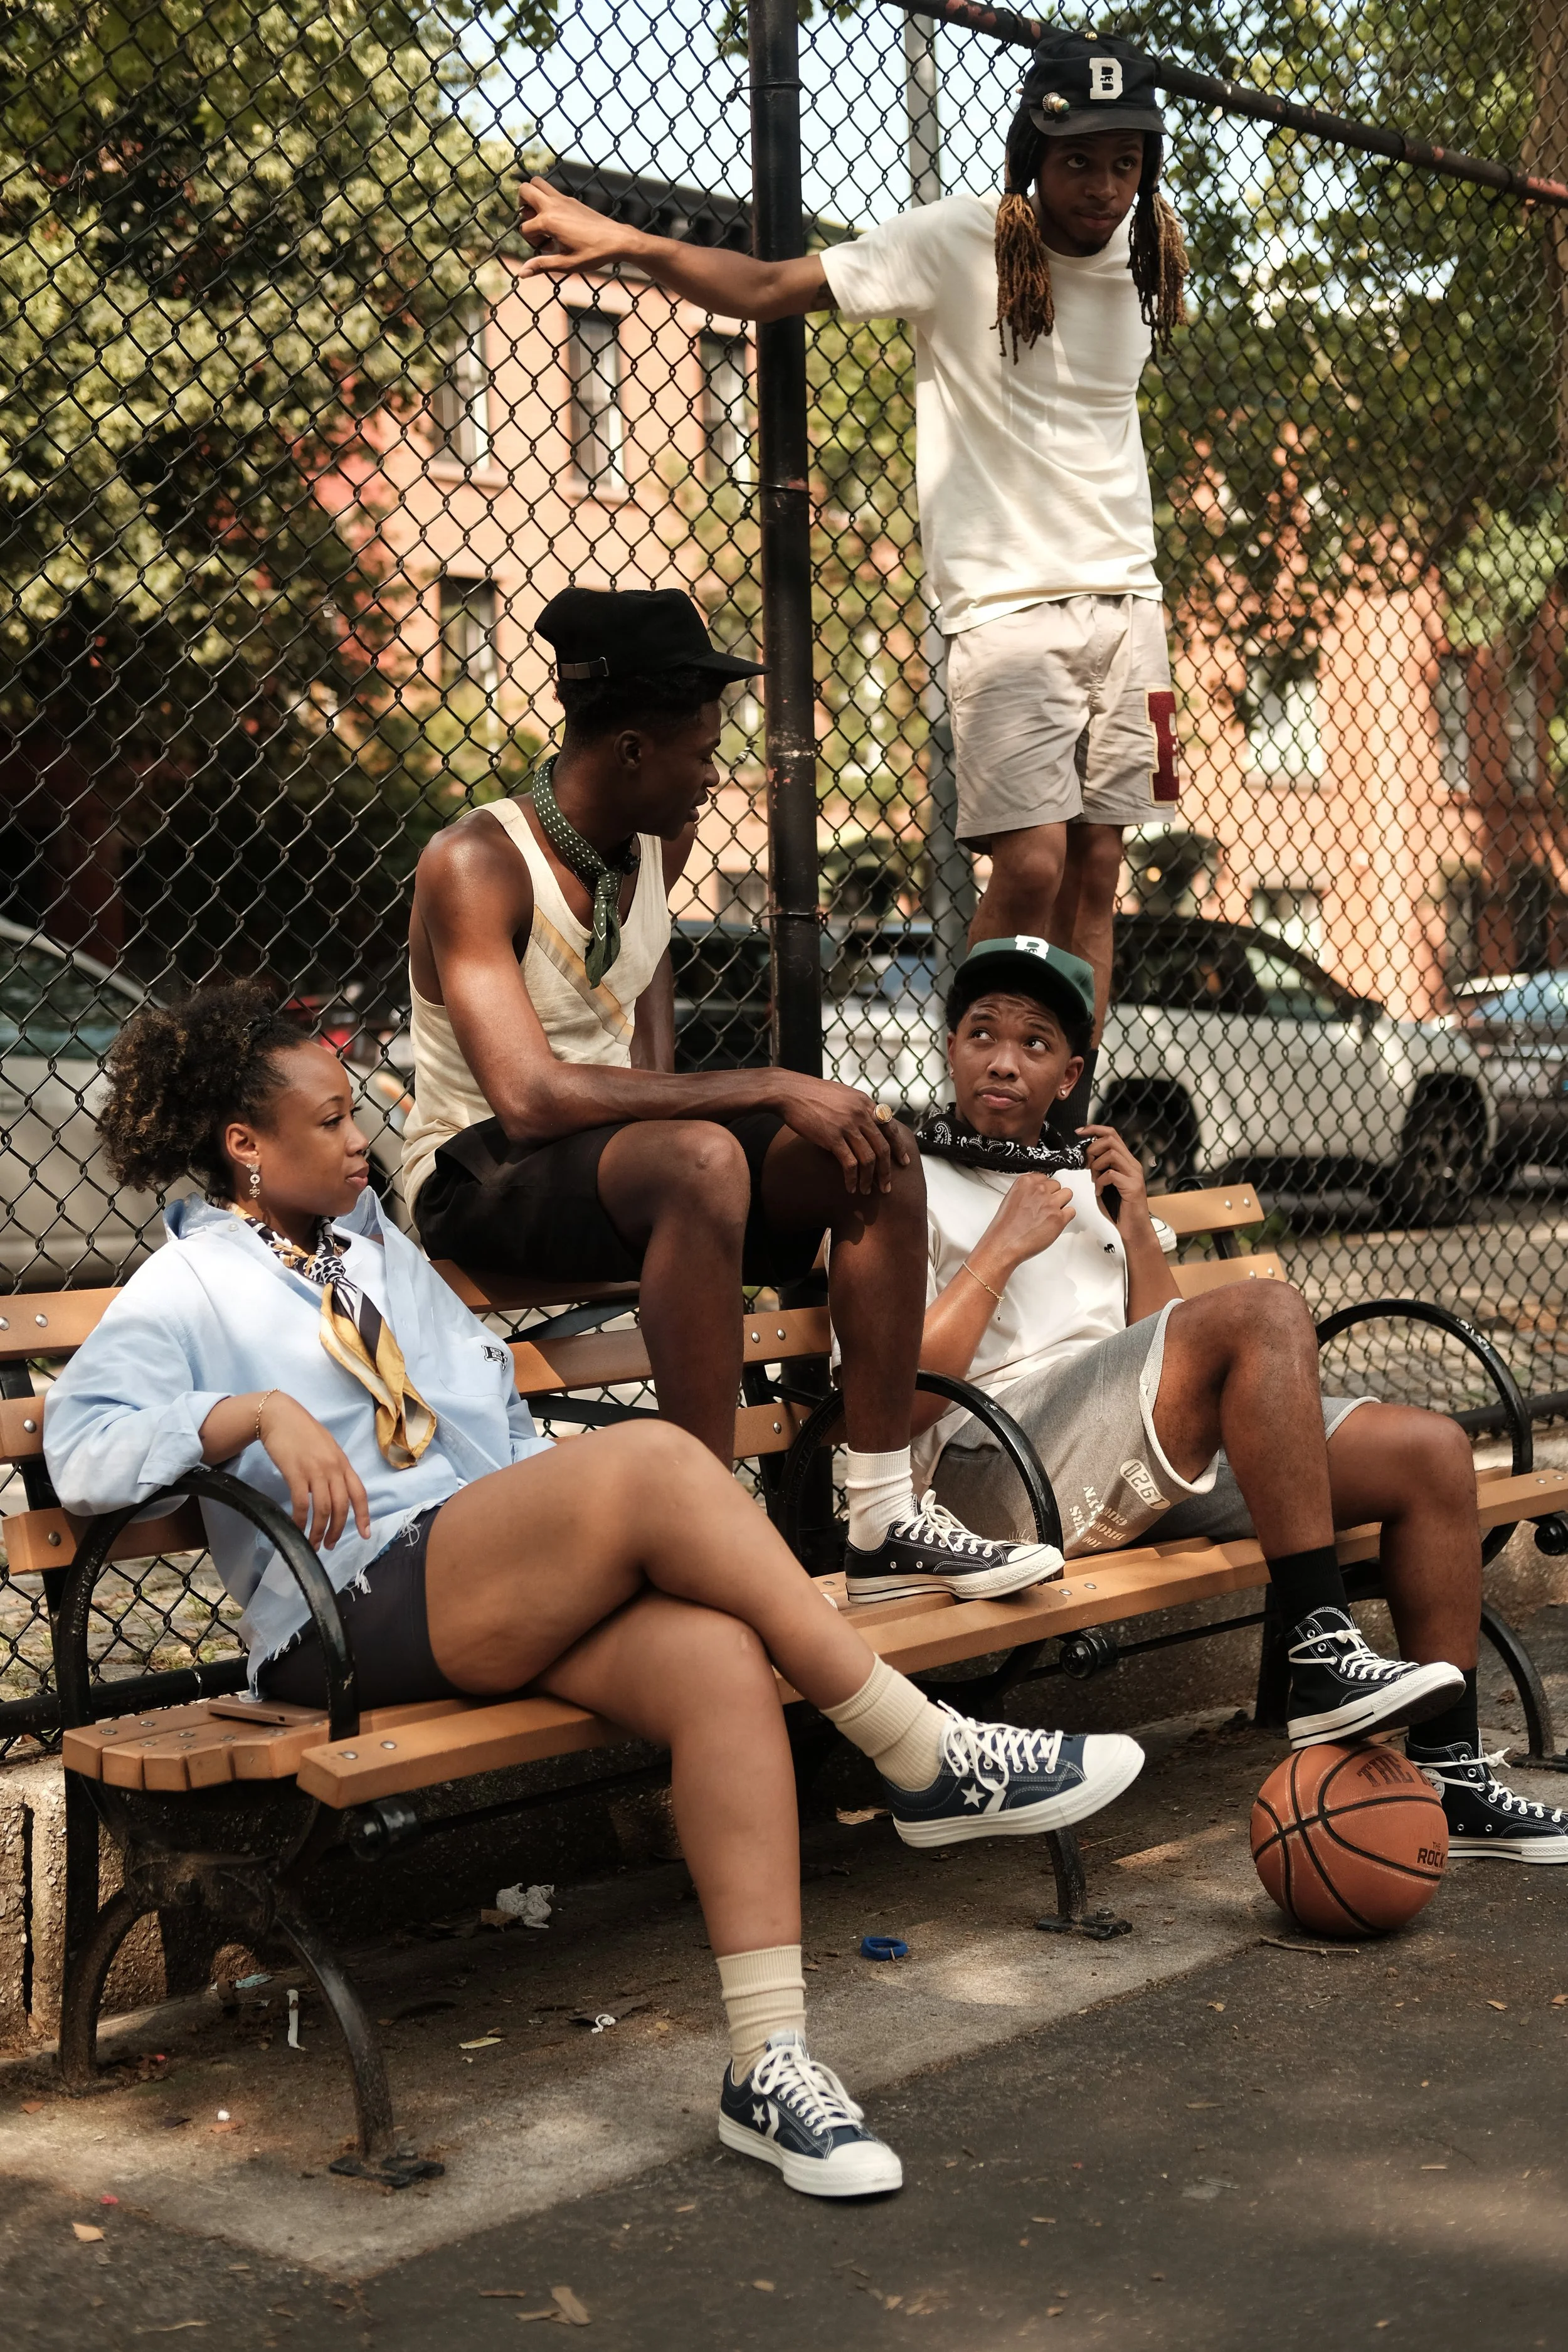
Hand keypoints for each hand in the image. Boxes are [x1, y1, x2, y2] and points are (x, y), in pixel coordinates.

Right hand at [257, 1393, 370, 1551]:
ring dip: (318, 1531)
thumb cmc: (302, 1432)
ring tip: (312, 1544)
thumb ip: (334, 1468)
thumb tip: (337, 1491)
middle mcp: (333, 1468)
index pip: (359, 1493)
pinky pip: (302, 1503)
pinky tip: (296, 1528)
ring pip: (323, 1509)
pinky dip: (300, 1520)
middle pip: (341, 1507)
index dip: (364, 1516)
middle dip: (337, 1530)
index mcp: (343, 1463)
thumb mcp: (327, 1448)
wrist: (280, 1415)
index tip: (365, 1534)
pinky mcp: (296, 1472)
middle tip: (328, 1545)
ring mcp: (315, 1470)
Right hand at [518, 176, 637, 279]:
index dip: (531, 241)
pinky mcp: (571, 199)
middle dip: (522, 205)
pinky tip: (557, 220)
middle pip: (525, 189)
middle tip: (533, 222)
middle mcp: (553, 205)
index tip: (548, 249)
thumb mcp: (567, 264)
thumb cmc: (593, 253)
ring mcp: (563, 199)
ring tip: (541, 217)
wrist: (617, 239)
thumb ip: (542, 265)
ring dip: (533, 197)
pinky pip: (551, 191)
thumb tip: (521, 273)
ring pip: (537, 183)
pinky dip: (547, 200)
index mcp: (550, 221)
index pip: (525, 228)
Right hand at [770, 1072, 910, 1194]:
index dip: (898, 1147)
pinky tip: (850, 1187)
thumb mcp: (843, 1095)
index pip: (890, 1127)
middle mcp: (861, 1114)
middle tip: (887, 1186)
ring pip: (868, 1158)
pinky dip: (852, 1179)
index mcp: (865, 1103)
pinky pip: (849, 1164)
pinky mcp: (833, 1138)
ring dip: (869, 1179)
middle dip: (887, 1171)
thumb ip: (857, 1108)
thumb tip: (866, 1123)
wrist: (790, 1092)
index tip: (902, 1161)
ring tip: (866, 1191)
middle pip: (882, 1147)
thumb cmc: (812, 1094)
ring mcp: (848, 1126)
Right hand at [975, 1172, 1076, 1273]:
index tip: (1042, 1195)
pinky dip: (1066, 1217)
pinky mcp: (1059, 1218)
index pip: (1045, 1177)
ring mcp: (1051, 1204)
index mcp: (1026, 1182)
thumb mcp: (1011, 1199)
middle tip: (1046, 1207)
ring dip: (1062, 1203)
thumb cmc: (1005, 1227)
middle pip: (1057, 1185)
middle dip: (1053, 1195)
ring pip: (1067, 1194)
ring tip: (1052, 1214)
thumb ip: (1026, 1192)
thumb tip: (1036, 1194)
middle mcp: (1039, 1190)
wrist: (1005, 1244)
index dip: (1044, 1189)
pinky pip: (1071, 1211)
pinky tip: (1055, 1222)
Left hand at [1078, 1124, 1150, 1224]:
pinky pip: (1111, 1174)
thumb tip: (1087, 1159)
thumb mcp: (1106, 1183)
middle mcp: (1132, 1164)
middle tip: (1088, 1164)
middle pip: (1111, 1139)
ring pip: (1112, 1155)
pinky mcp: (1133, 1186)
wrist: (1134, 1227)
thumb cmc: (1119, 1208)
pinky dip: (1100, 1182)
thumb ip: (1100, 1169)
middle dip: (1093, 1149)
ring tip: (1095, 1180)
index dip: (1094, 1129)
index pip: (1112, 1134)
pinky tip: (1099, 1191)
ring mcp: (1134, 1174)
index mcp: (1126, 1161)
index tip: (1079, 1131)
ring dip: (1097, 1166)